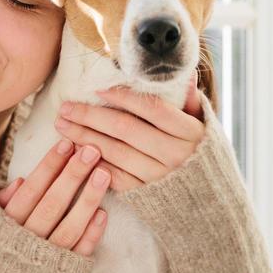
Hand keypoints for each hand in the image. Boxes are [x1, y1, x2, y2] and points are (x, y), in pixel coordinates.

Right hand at [0, 138, 110, 255]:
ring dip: (87, 200)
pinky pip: (78, 253)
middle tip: (92, 150)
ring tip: (104, 175)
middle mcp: (25, 242)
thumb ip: (1, 204)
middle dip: (72, 175)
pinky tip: (104, 214)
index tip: (67, 143)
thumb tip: (20, 181)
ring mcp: (45, 260)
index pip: (31, 190)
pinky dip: (91, 235)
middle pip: (52, 204)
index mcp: (5, 226)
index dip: (49, 166)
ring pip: (69, 227)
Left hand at [52, 79, 206, 191]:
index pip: (151, 109)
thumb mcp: (204, 125)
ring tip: (63, 126)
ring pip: (115, 153)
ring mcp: (159, 177)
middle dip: (91, 116)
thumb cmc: (203, 154)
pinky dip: (93, 163)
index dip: (123, 97)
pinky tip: (75, 151)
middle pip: (126, 129)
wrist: (210, 199)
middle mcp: (175, 155)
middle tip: (66, 107)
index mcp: (190, 133)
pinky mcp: (145, 195)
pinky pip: (114, 177)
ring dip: (84, 138)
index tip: (98, 90)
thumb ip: (192, 101)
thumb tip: (186, 73)